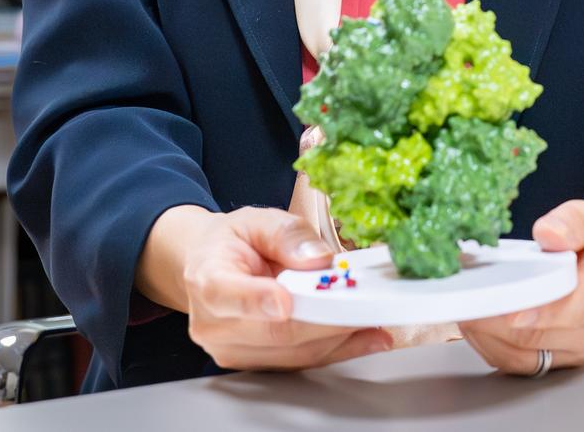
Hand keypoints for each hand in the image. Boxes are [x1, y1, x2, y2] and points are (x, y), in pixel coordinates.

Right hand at [150, 205, 394, 371]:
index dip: (258, 302)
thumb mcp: (257, 220)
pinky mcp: (253, 363)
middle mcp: (213, 324)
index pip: (227, 295)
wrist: (209, 266)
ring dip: (339, 340)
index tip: (287, 302)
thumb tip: (318, 260)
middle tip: (367, 307)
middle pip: (275, 331)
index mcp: (208, 278)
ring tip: (376, 321)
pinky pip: (299, 361)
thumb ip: (287, 235)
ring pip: (293, 353)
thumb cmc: (233, 242)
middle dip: (326, 320)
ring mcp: (231, 350)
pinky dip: (335, 350)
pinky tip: (363, 337)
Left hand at [458, 201, 583, 375]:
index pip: (570, 308)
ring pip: (523, 357)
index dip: (536, 313)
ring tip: (465, 311)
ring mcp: (581, 351)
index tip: (507, 311)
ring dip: (488, 338)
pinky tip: (480, 326)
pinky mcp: (565, 362)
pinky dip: (495, 348)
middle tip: (462, 302)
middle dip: (494, 323)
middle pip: (536, 337)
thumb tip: (547, 233)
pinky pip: (522, 365)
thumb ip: (572, 221)